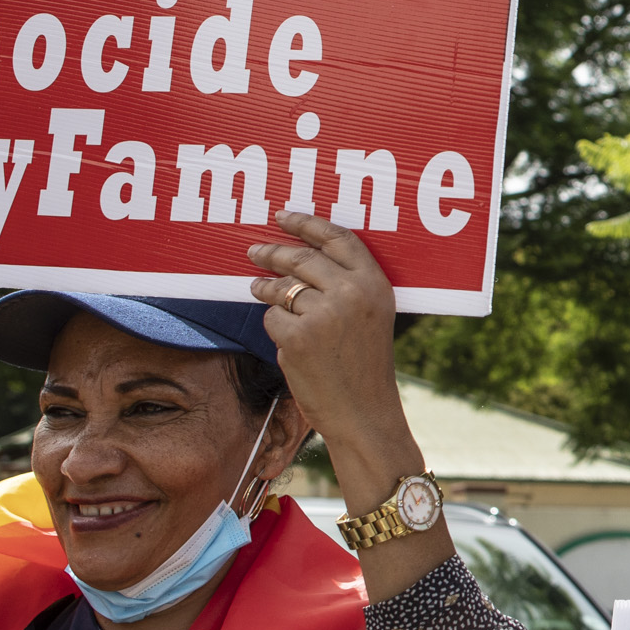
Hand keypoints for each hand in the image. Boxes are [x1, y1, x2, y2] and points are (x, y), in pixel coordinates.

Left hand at [246, 211, 418, 501]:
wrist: (364, 413)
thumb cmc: (365, 366)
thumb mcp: (372, 316)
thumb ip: (348, 284)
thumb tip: (298, 257)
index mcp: (375, 283)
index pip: (337, 237)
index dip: (306, 223)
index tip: (283, 216)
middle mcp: (352, 293)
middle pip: (301, 257)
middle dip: (272, 251)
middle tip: (254, 250)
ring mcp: (325, 314)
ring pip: (281, 287)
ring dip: (265, 288)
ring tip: (257, 288)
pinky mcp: (299, 336)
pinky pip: (273, 317)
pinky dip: (274, 326)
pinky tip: (287, 340)